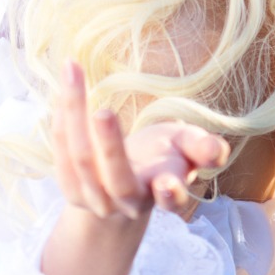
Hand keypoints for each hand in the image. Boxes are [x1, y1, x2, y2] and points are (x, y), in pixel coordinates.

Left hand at [53, 60, 230, 223]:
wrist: (126, 183)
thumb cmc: (164, 158)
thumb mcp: (188, 148)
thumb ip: (203, 148)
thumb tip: (215, 149)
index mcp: (163, 194)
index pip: (169, 202)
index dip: (170, 195)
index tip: (167, 182)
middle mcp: (128, 203)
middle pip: (117, 180)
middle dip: (110, 147)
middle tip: (103, 111)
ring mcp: (96, 200)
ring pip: (81, 162)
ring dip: (74, 115)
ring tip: (73, 70)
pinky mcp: (70, 189)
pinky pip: (61, 155)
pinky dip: (60, 120)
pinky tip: (64, 88)